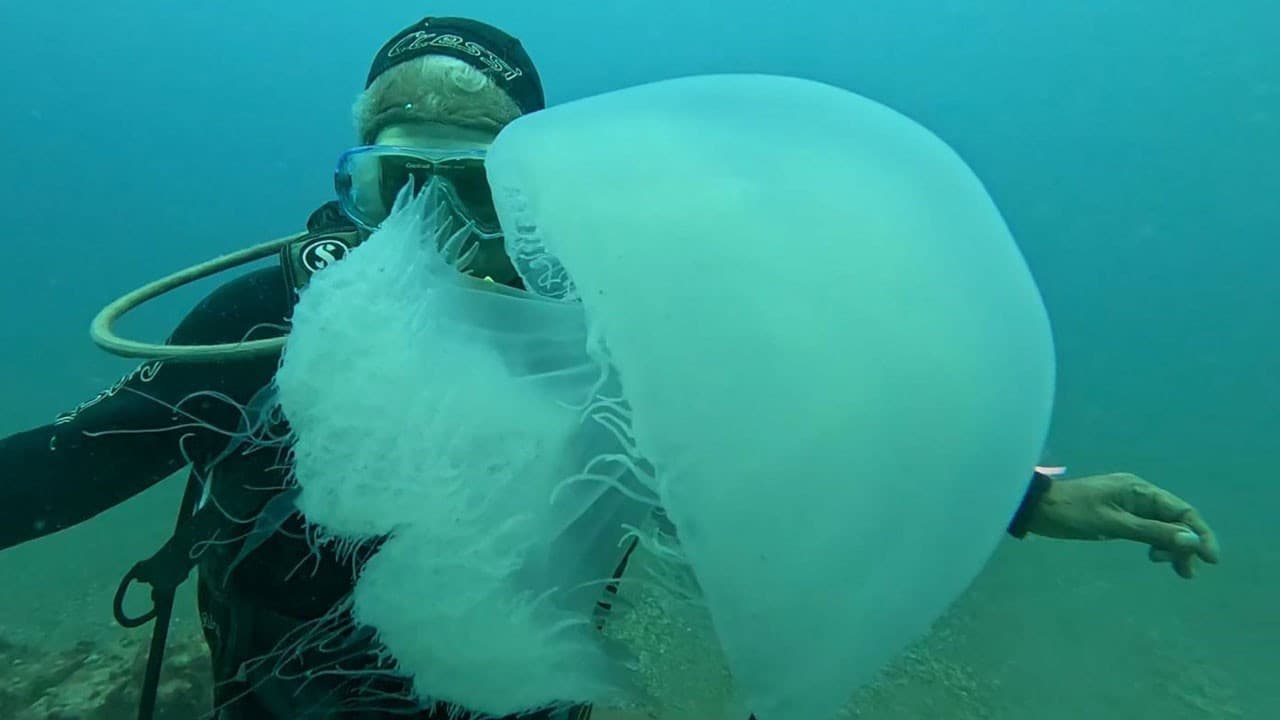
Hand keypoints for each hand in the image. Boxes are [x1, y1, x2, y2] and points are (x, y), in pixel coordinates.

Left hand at [1025, 472, 1219, 578]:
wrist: (1036, 508)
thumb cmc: (1072, 513)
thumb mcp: (1113, 525)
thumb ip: (1151, 532)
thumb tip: (1190, 540)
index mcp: (1138, 489)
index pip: (1181, 510)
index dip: (1199, 533)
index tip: (1211, 559)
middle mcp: (1137, 493)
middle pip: (1174, 519)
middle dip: (1185, 544)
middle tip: (1186, 573)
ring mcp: (1127, 503)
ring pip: (1160, 526)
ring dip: (1171, 546)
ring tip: (1176, 570)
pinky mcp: (1117, 514)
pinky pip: (1145, 528)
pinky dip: (1154, 543)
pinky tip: (1155, 557)